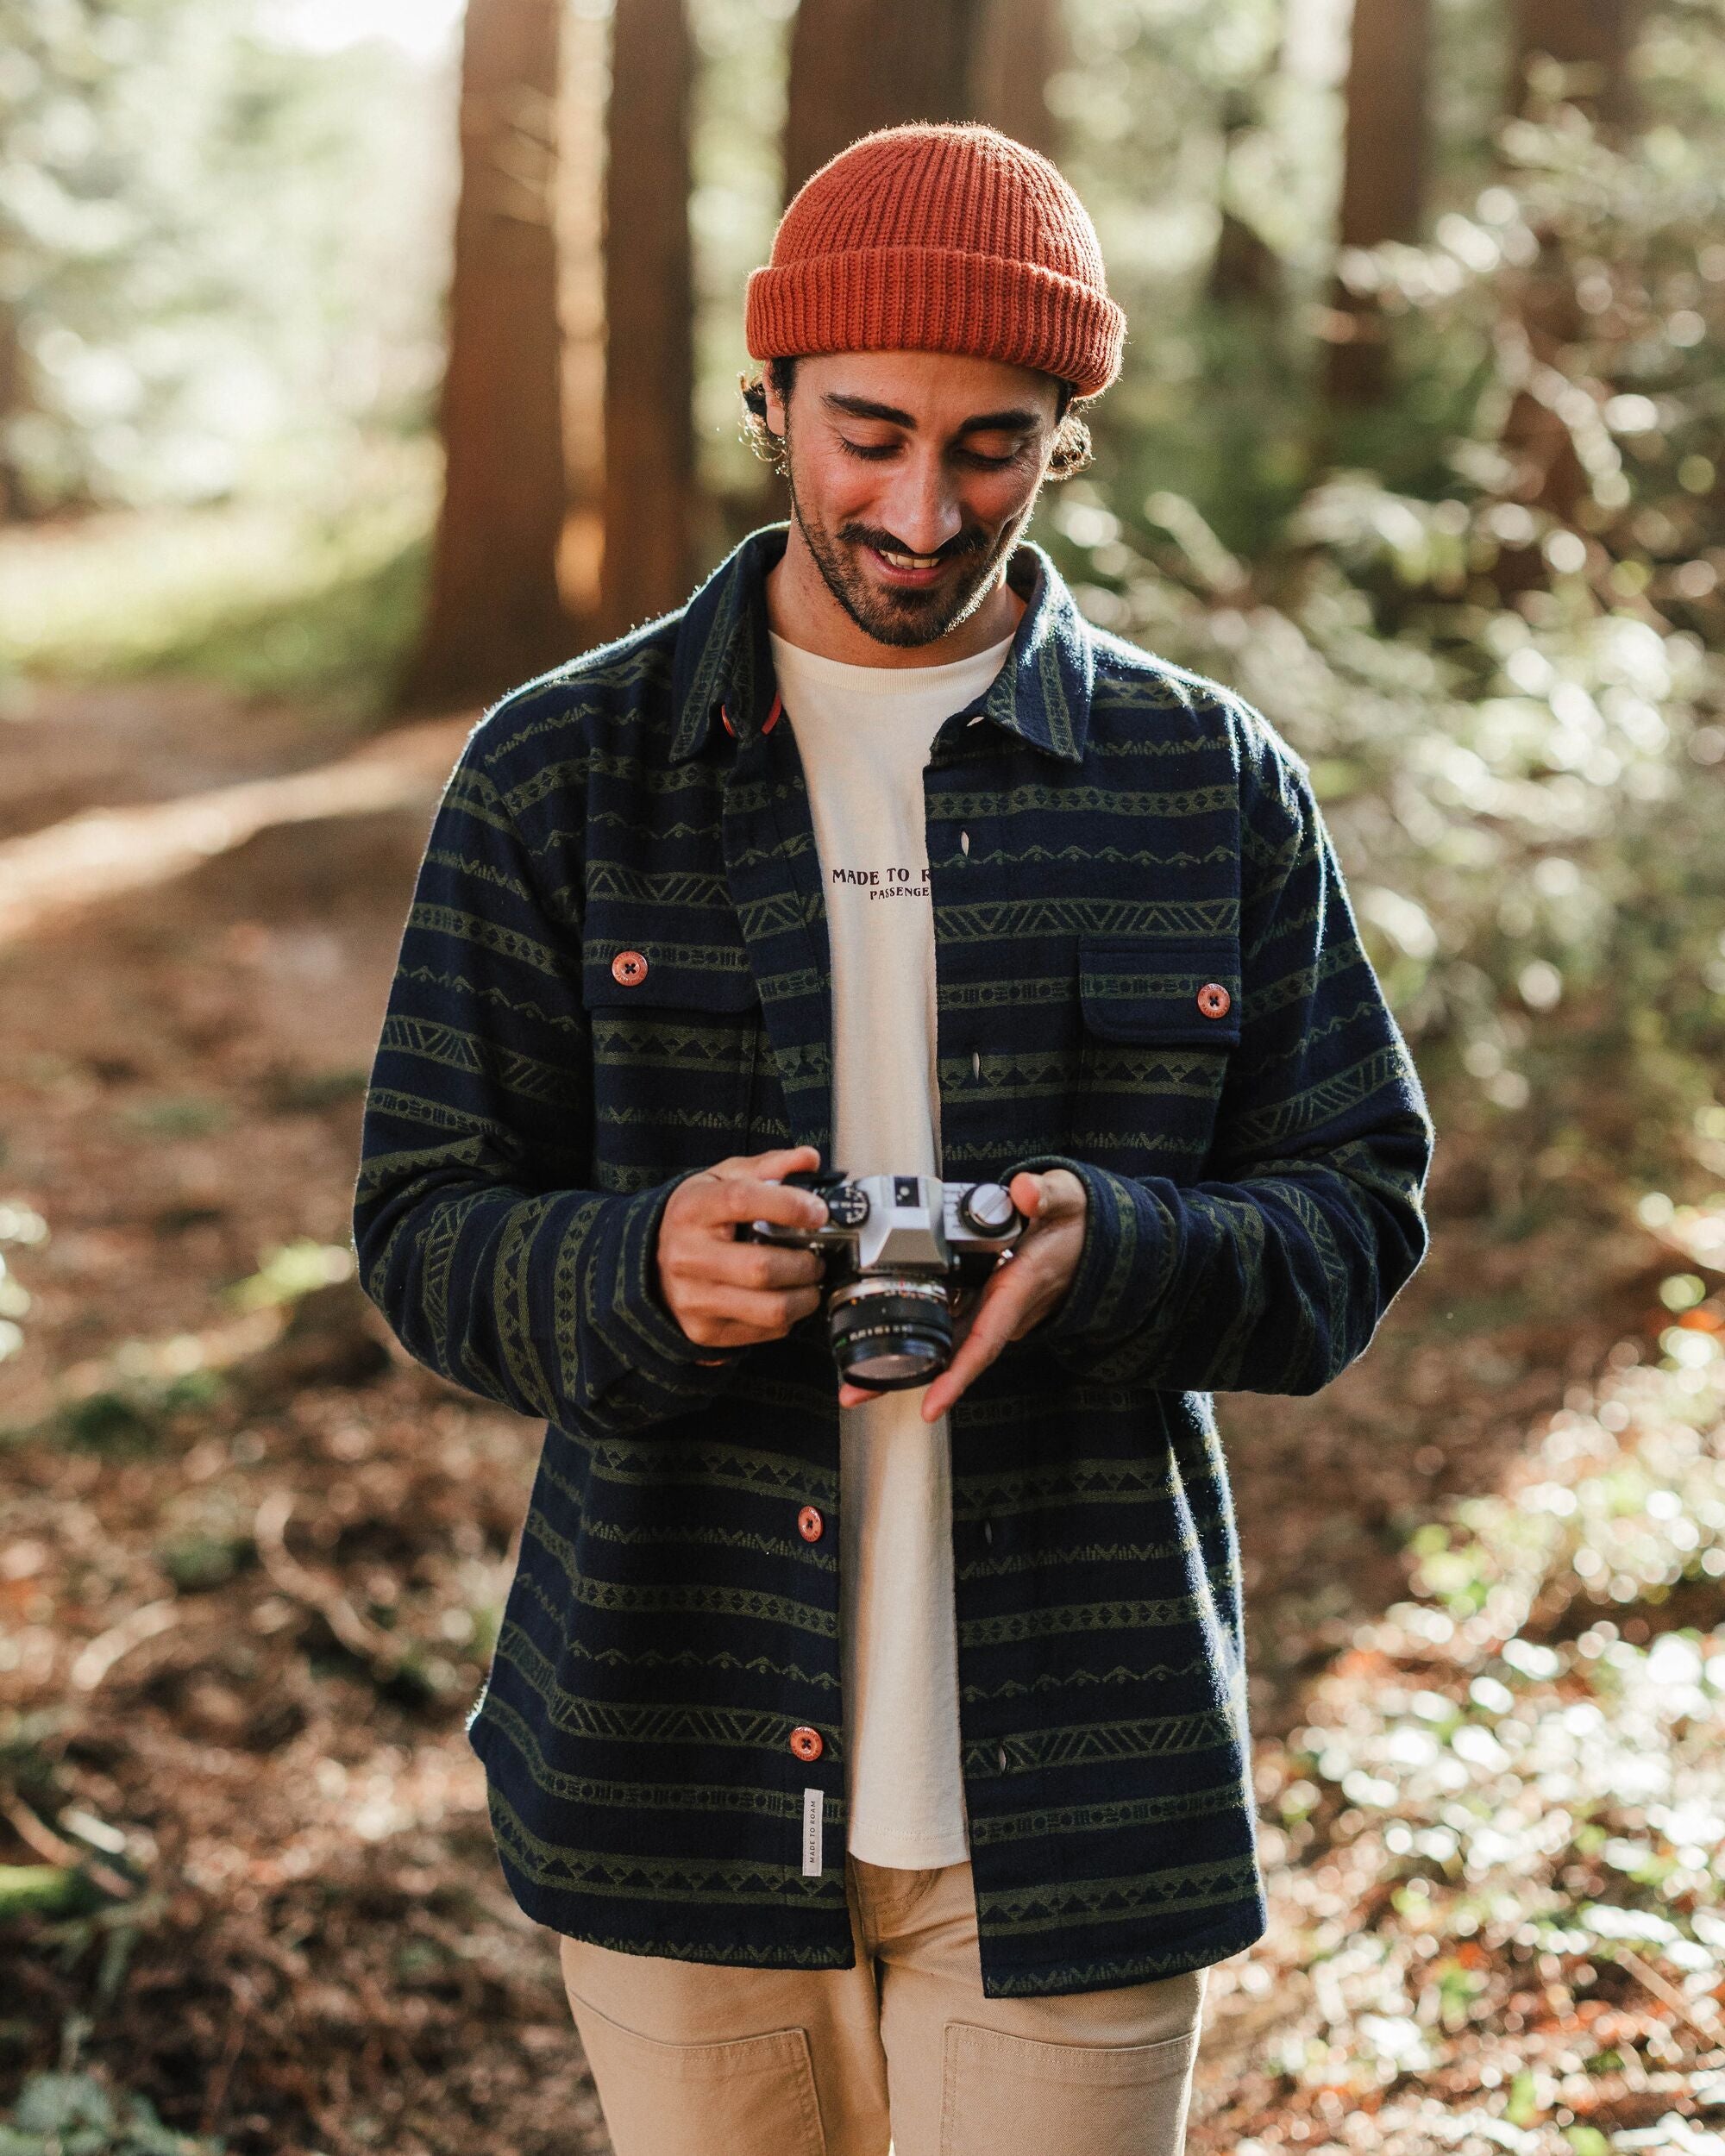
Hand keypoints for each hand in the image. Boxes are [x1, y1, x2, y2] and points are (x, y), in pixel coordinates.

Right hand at [657, 1145, 829, 1352]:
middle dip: (805, 1264)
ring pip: (770, 1308)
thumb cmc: (696, 1217)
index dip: (788, 1206)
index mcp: (692, 1209)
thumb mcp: (722, 1180)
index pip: (742, 1201)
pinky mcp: (704, 1330)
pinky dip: (787, 1317)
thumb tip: (809, 1158)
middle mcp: (687, 1255)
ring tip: (810, 1282)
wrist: (650, 1261)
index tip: (818, 1212)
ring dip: (805, 1296)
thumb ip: (768, 1166)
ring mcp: (694, 1298)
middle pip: (761, 1267)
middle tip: (818, 1257)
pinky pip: (764, 1331)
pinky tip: (786, 1298)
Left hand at [836, 1168, 1087, 1417]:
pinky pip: (946, 1329)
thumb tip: (1024, 1192)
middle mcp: (1001, 1311)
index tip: (929, 1405)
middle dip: (908, 1378)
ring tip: (852, 1382)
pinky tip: (879, 1346)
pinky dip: (915, 1340)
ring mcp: (989, 1310)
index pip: (984, 1341)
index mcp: (1017, 1290)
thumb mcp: (1066, 1200)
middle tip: (854, 1394)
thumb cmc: (1074, 1223)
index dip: (956, 1376)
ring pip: (945, 1347)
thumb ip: (1045, 1195)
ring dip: (902, 1365)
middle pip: (953, 1356)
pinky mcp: (980, 1303)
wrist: (1088, 1235)